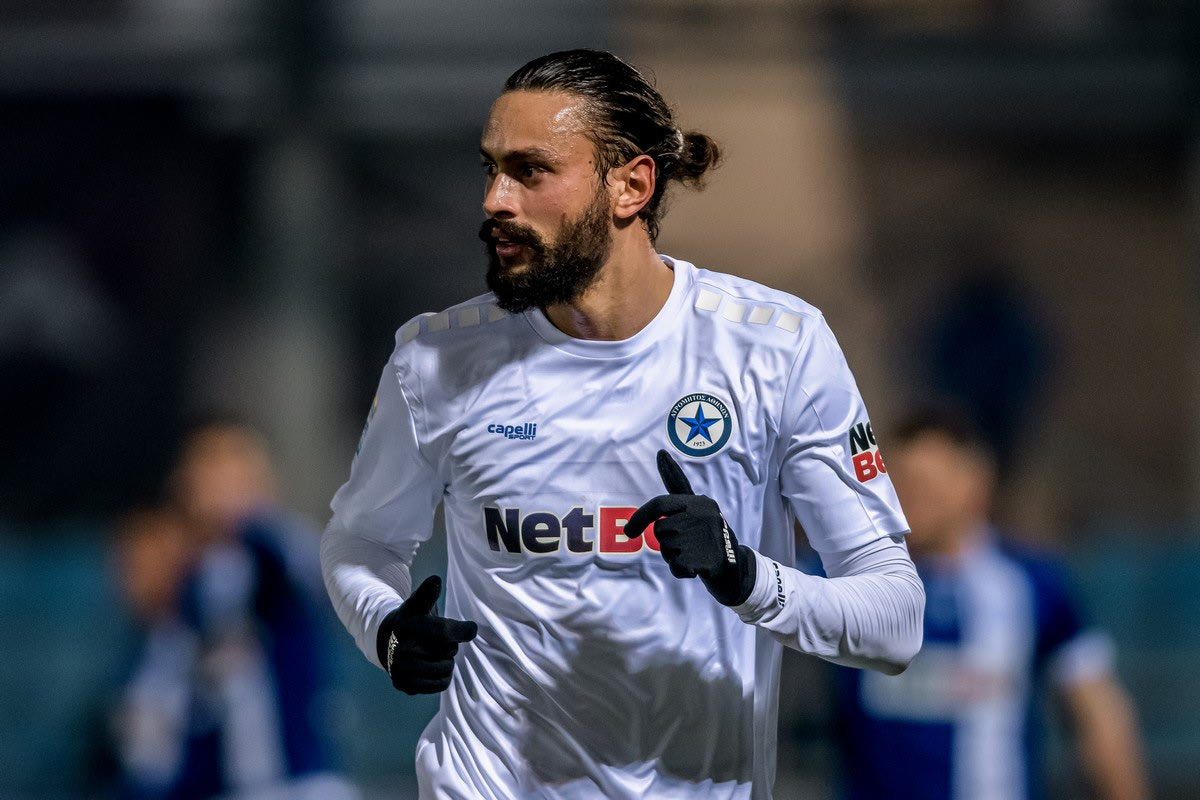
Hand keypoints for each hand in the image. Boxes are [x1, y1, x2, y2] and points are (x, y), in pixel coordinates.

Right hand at [375, 575, 477, 694]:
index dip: (463, 630)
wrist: (389, 643)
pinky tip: (434, 667)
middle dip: (450, 645)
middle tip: (438, 640)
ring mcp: (402, 669)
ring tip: (435, 653)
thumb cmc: (412, 620)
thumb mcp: (417, 603)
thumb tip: (435, 580)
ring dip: (448, 661)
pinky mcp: (405, 685)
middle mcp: (402, 649)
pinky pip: (441, 684)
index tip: (472, 628)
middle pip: (449, 651)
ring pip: (447, 669)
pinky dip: (444, 677)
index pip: (444, 631)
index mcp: (408, 625)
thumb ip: (427, 593)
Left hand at [625, 449, 755, 605]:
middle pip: (660, 531)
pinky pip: (676, 568)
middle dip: (667, 542)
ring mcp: (707, 537)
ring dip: (674, 557)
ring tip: (694, 554)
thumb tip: (661, 453)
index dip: (640, 517)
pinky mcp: (708, 559)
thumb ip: (676, 482)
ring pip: (667, 550)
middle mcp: (704, 516)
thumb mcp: (696, 506)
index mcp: (699, 502)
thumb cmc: (707, 534)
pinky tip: (697, 568)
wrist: (735, 566)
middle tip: (686, 545)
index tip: (628, 531)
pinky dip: (682, 571)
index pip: (660, 505)